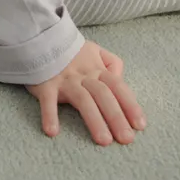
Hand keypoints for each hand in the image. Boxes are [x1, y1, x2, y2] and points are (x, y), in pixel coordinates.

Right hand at [25, 40, 145, 145]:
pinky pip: (48, 101)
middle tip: (126, 139)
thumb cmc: (70, 51)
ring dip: (94, 120)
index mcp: (97, 68)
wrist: (40, 38)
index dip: (130, 105)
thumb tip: (121, 79)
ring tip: (103, 141)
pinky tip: (53, 131)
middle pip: (103, 95)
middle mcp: (83, 75)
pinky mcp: (45, 85)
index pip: (118, 87)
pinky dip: (50, 115)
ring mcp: (65, 80)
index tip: (140, 125)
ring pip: (82, 99)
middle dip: (116, 117)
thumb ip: (111, 63)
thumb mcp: (95, 50)